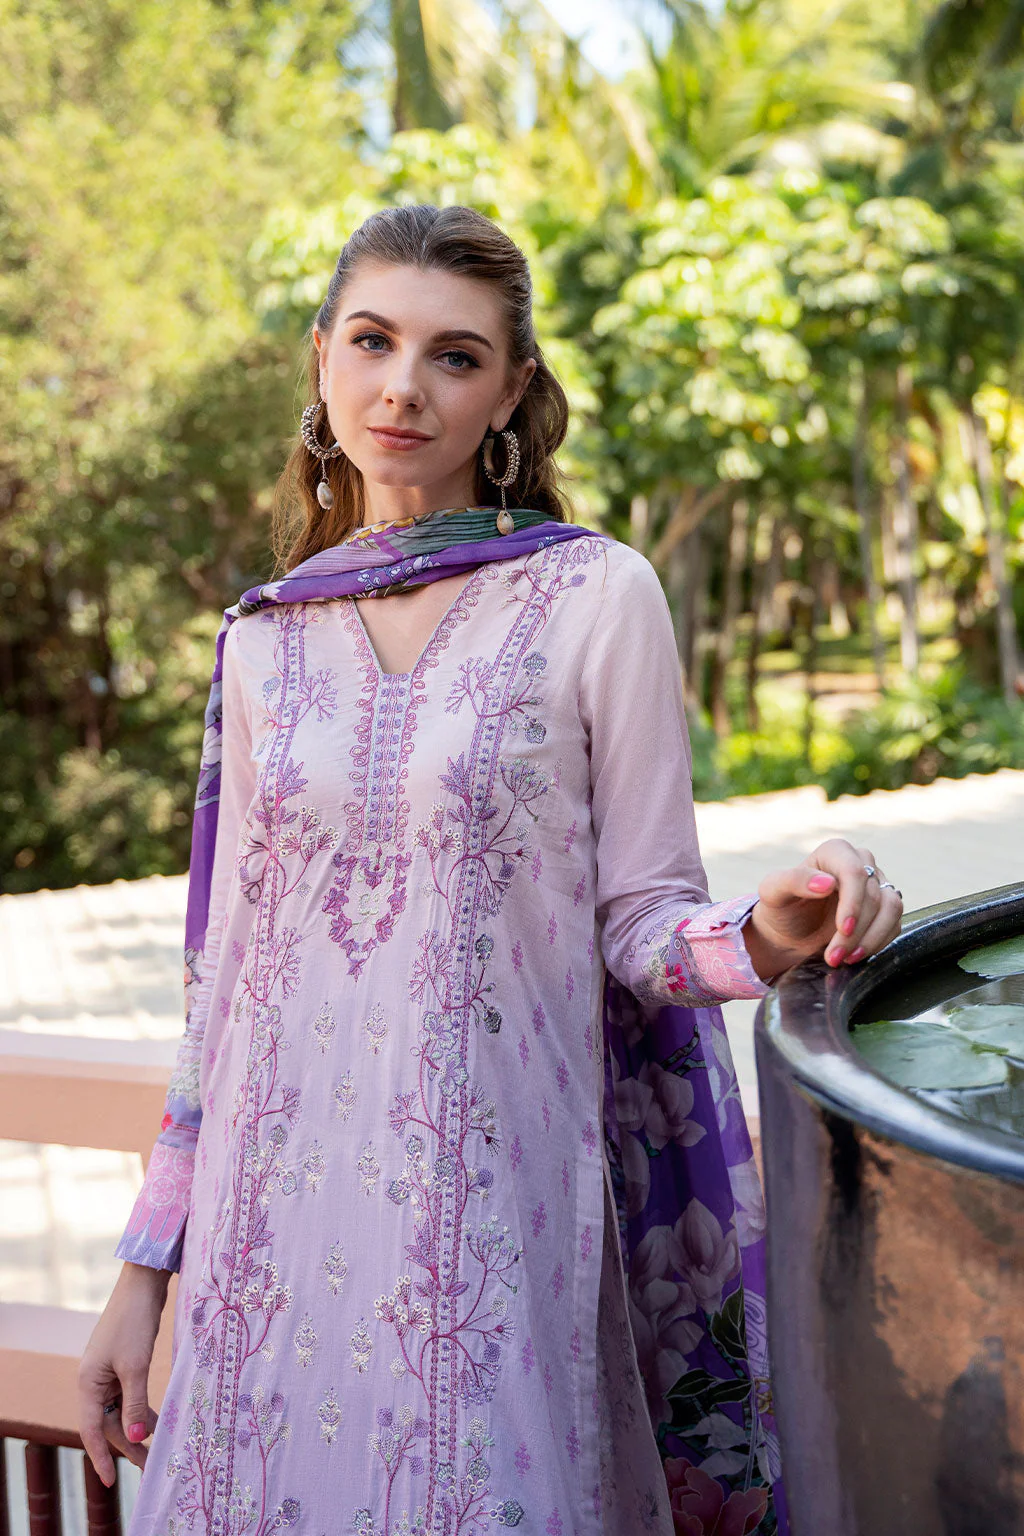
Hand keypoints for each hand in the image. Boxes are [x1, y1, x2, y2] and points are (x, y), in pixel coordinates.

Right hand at [78, 1261, 169, 1487]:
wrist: (142, 1284)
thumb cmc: (135, 1322)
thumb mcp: (136, 1366)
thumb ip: (135, 1403)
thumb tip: (136, 1437)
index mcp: (88, 1383)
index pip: (92, 1430)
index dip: (102, 1458)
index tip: (112, 1482)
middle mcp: (93, 1380)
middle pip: (108, 1422)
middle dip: (128, 1444)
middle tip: (150, 1466)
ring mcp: (108, 1371)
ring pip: (120, 1410)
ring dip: (136, 1427)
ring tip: (157, 1446)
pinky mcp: (123, 1363)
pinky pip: (129, 1395)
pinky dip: (140, 1408)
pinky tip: (155, 1420)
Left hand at [744, 837, 902, 980]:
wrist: (791, 931)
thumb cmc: (781, 907)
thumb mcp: (773, 892)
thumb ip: (793, 880)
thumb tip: (827, 882)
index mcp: (833, 852)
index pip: (855, 871)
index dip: (853, 903)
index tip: (843, 929)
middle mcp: (860, 862)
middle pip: (872, 895)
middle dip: (854, 932)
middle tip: (834, 956)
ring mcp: (876, 884)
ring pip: (891, 908)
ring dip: (871, 939)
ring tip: (846, 959)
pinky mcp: (885, 906)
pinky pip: (895, 923)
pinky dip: (879, 943)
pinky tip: (856, 954)